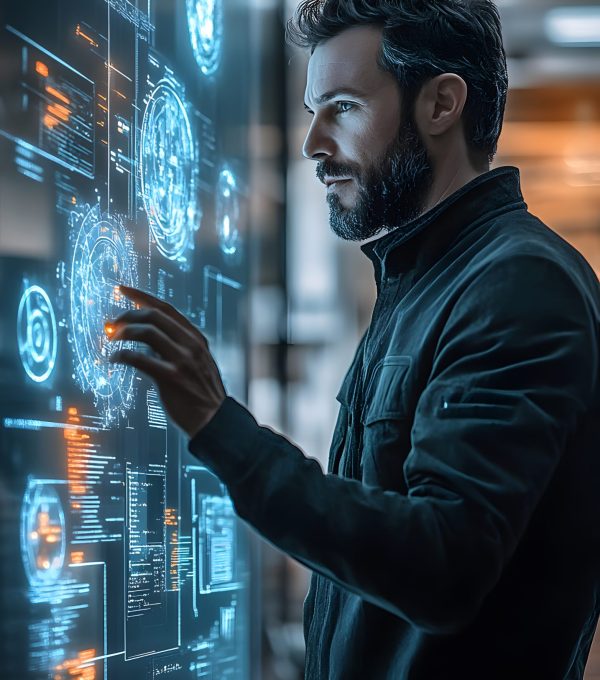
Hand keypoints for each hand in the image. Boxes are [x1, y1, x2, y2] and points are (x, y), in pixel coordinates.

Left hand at [106, 285, 225, 437]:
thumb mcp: (197, 363)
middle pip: (154, 315)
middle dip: (128, 315)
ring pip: (146, 332)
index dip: (141, 296)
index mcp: (196, 338)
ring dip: (124, 333)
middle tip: (111, 324)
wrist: (216, 421)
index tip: (121, 290)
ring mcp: (182, 360)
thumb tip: (147, 339)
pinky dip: (122, 355)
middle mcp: (191, 344)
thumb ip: (177, 348)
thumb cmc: (202, 395)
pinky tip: (115, 359)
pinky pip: (139, 359)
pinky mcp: (171, 378)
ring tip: (111, 340)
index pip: (166, 308)